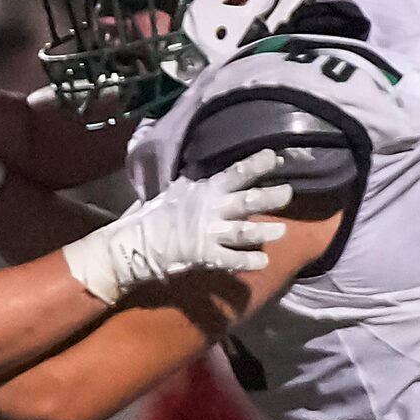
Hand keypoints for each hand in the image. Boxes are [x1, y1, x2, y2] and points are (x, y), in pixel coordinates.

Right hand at [62, 151, 290, 303]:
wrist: (131, 245)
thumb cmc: (150, 218)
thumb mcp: (173, 192)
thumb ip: (192, 183)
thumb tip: (203, 169)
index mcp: (204, 191)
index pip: (235, 173)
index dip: (256, 164)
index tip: (274, 157)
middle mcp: (211, 210)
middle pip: (248, 201)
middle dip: (271, 197)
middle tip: (287, 193)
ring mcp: (208, 234)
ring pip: (245, 232)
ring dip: (265, 232)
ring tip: (280, 231)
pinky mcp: (204, 256)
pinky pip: (232, 260)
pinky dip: (249, 261)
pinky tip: (262, 261)